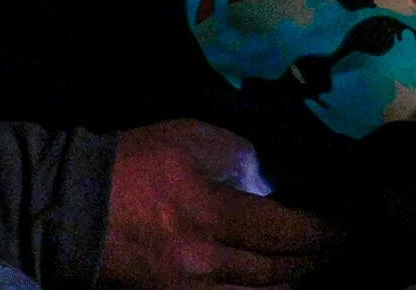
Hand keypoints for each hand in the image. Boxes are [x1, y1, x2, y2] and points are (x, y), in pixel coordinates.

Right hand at [100, 119, 335, 289]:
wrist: (70, 207)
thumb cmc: (135, 164)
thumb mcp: (193, 139)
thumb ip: (243, 156)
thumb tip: (281, 178)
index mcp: (209, 215)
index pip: (286, 233)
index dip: (323, 231)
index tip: (345, 222)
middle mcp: (203, 263)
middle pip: (280, 273)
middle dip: (317, 258)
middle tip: (340, 242)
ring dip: (293, 283)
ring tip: (312, 262)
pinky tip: (274, 283)